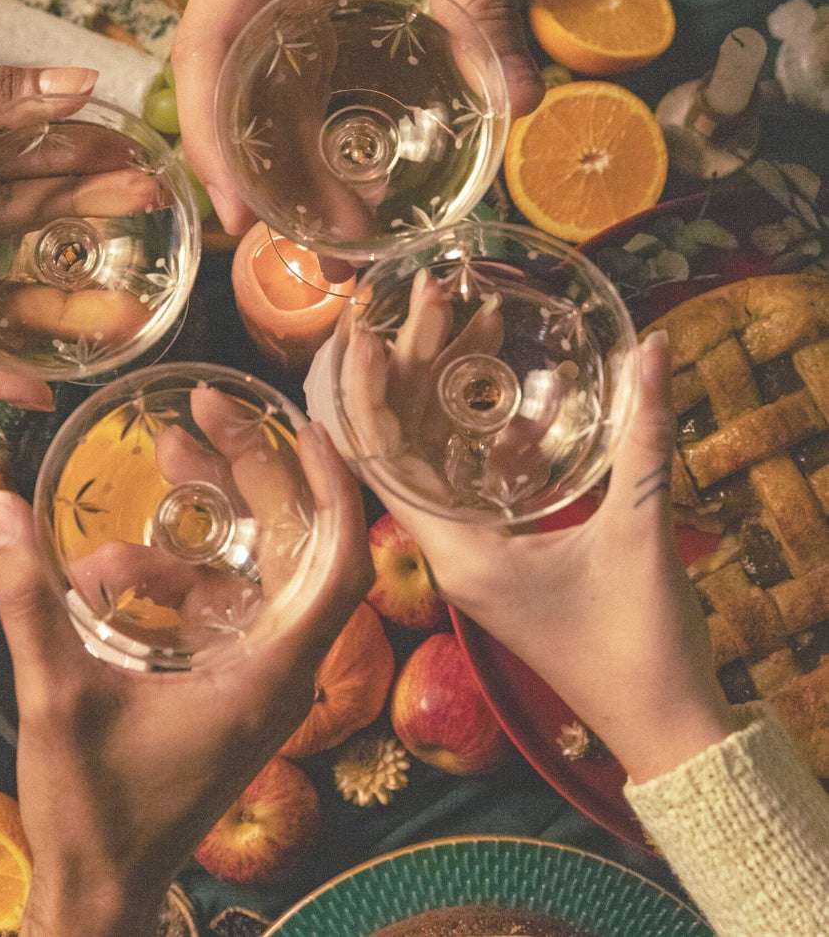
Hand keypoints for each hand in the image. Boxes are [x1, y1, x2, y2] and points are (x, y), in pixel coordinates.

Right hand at [0, 422, 371, 936]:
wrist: (101, 888)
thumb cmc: (92, 810)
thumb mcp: (56, 698)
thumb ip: (29, 600)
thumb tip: (0, 507)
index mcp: (268, 677)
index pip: (338, 569)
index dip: (334, 493)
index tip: (308, 429)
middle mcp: (280, 672)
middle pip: (295, 550)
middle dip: (254, 475)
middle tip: (199, 417)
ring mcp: (258, 677)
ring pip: (255, 572)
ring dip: (210, 520)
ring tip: (163, 460)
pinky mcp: (231, 683)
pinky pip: (222, 605)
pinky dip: (183, 573)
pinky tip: (117, 562)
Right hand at [173, 0, 543, 234]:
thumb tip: (517, 101)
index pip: (207, 46)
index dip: (212, 135)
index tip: (242, 212)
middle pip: (234, 92)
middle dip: (265, 181)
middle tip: (318, 255)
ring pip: (268, 96)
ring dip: (297, 173)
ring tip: (344, 243)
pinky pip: (306, 79)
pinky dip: (323, 139)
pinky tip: (354, 185)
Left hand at [367, 330, 737, 783]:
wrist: (661, 724)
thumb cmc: (639, 644)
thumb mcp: (640, 534)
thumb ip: (646, 440)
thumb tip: (656, 349)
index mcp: (457, 551)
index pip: (382, 463)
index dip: (367, 396)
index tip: (364, 334)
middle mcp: (449, 551)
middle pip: (406, 447)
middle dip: (415, 370)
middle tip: (432, 299)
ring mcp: (471, 555)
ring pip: (439, 460)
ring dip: (449, 397)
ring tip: (469, 323)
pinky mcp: (499, 558)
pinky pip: (474, 484)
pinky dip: (487, 439)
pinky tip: (514, 399)